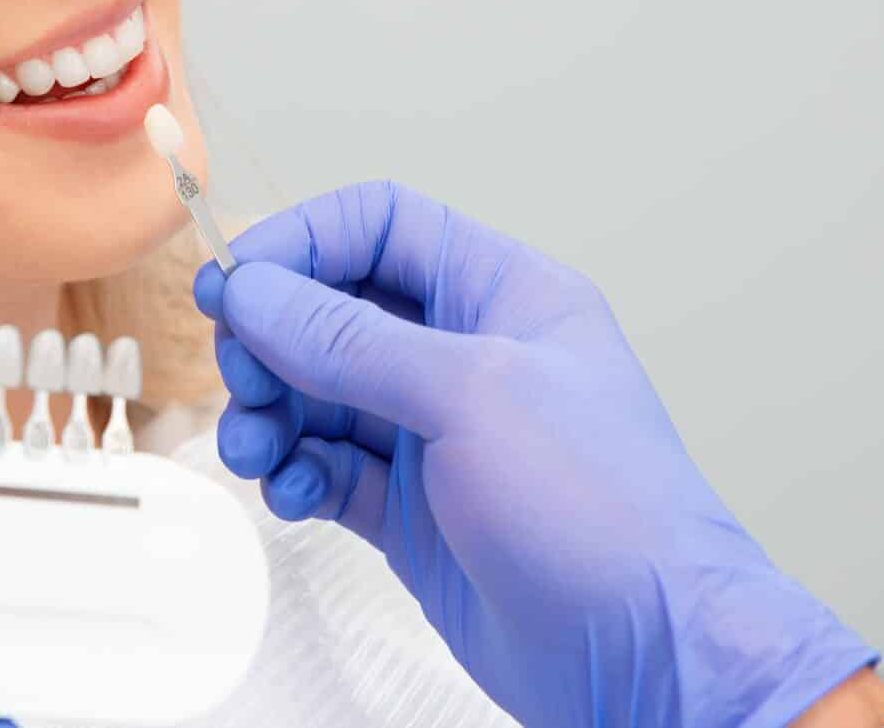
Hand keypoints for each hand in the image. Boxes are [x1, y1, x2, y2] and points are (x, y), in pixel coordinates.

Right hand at [196, 181, 878, 727]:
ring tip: (255, 448)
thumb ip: (350, 340)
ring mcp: (436, 434)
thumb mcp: (471, 395)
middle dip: (272, 338)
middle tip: (244, 379)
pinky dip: (294, 475)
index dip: (301, 241)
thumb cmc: (603, 511)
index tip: (236, 281)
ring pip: (317, 393)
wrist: (647, 657)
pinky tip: (295, 496)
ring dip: (269, 413)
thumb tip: (256, 290)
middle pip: (333, 309)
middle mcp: (465, 355)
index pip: (381, 226)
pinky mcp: (412, 510)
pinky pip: (325, 468)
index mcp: (501, 295)